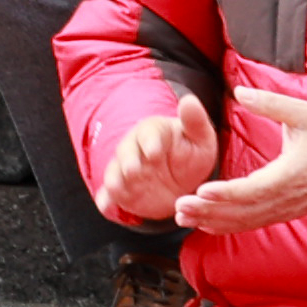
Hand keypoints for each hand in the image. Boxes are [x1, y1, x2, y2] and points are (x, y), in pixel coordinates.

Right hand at [95, 92, 220, 227]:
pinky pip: (110, 195)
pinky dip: (106, 201)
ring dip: (116, 180)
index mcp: (153, 132)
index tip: (155, 152)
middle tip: (134, 171)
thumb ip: (195, 121)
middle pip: (126, 153)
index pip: (148, 134)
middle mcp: (134, 149)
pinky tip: (106, 207)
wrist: (183, 179)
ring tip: (117, 188)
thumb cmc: (191, 153)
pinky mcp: (123, 191)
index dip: (150, 143)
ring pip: (115, 173)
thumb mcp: (200, 138)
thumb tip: (190, 100)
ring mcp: (126, 171)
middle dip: (129, 162)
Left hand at [172, 82, 306, 237]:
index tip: (203, 191)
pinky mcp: (281, 214)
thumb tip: (241, 92)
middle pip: (245, 210)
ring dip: (213, 220)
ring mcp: (284, 210)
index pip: (256, 189)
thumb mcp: (306, 114)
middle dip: (211, 210)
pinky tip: (204, 225)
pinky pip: (252, 224)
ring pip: (245, 221)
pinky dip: (227, 226)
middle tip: (180, 208)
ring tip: (182, 217)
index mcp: (291, 174)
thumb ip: (273, 103)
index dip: (229, 193)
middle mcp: (286, 198)